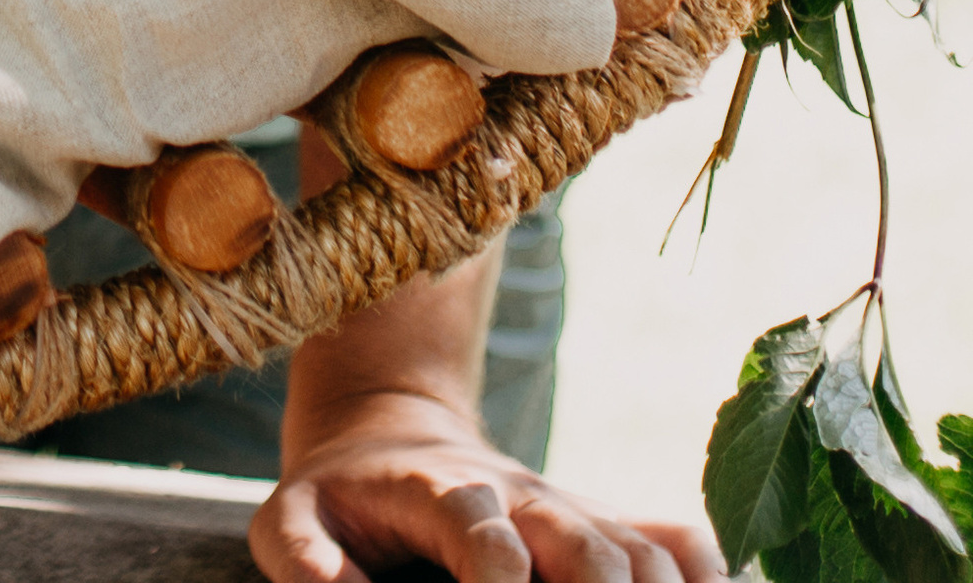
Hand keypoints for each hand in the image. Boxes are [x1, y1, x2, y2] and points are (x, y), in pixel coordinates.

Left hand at [252, 388, 721, 582]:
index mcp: (437, 491)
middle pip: (580, 540)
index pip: (478, 528)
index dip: (495, 571)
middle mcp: (516, 496)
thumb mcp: (291, 520)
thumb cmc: (339, 499)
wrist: (391, 429)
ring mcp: (567, 508)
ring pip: (637, 547)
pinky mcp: (602, 523)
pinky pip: (674, 539)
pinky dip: (705, 577)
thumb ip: (304, 559)